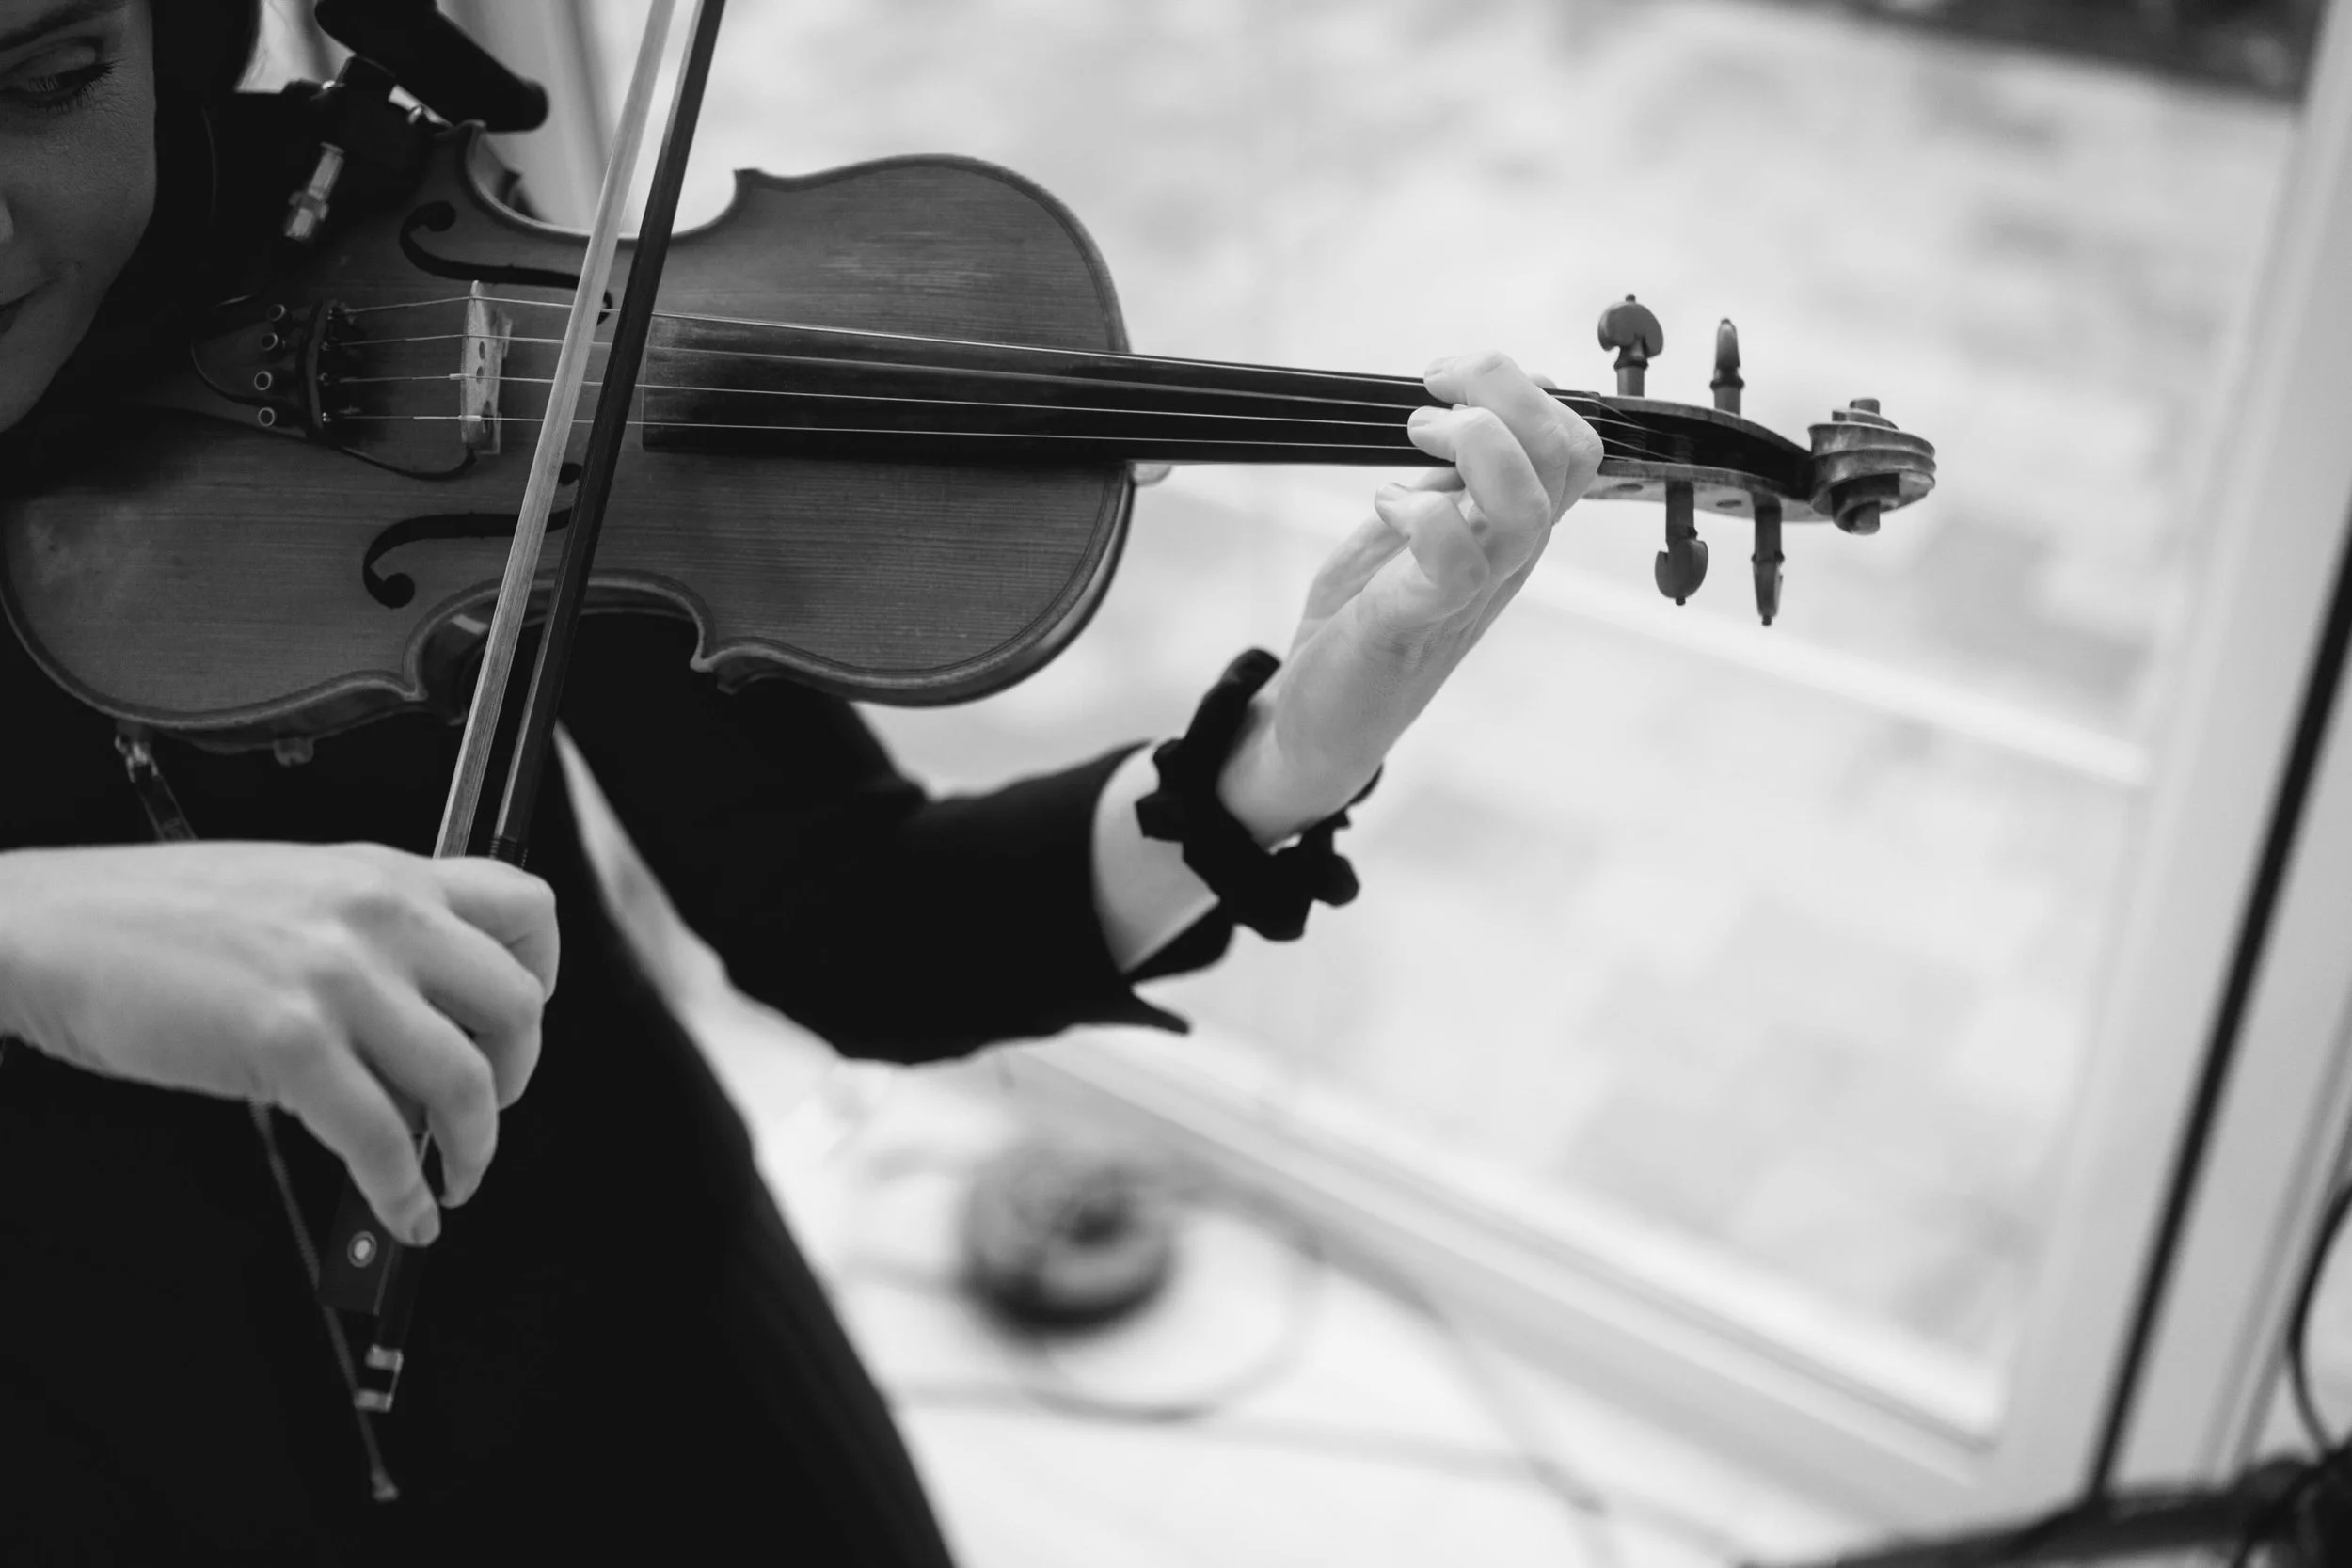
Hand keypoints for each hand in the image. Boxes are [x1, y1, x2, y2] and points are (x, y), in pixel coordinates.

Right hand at [0, 842, 558, 1245]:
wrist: (45, 927)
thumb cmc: (148, 919)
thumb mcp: (291, 892)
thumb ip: (369, 939)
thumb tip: (424, 1025)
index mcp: (383, 873)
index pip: (526, 906)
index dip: (543, 976)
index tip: (517, 1024)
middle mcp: (377, 916)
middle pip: (517, 1006)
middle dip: (516, 1077)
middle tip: (485, 1113)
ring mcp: (337, 978)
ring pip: (465, 1082)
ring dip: (472, 1150)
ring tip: (453, 1179)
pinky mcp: (288, 1042)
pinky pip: (381, 1140)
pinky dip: (401, 1194)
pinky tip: (399, 1213)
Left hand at [1217, 351, 1602, 836]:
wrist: (1320, 724)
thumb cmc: (1361, 622)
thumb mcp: (1407, 530)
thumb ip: (1443, 479)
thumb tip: (1465, 407)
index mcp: (1510, 527)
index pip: (1576, 445)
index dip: (1525, 389)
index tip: (1450, 380)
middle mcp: (1509, 556)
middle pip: (1569, 453)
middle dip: (1502, 389)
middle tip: (1431, 394)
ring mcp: (1473, 590)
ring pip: (1527, 502)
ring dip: (1471, 442)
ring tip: (1415, 436)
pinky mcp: (1420, 619)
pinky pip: (1457, 557)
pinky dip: (1422, 511)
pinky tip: (1386, 504)